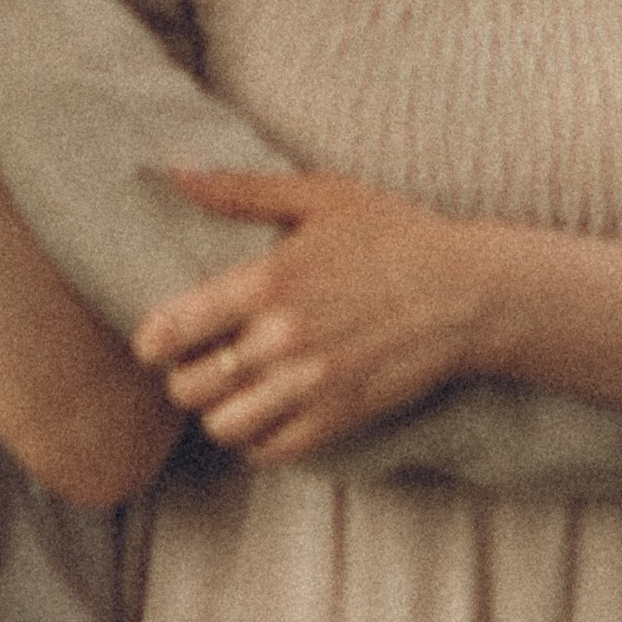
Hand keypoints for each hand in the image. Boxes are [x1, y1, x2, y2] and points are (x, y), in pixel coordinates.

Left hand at [136, 168, 494, 462]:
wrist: (469, 294)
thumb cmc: (396, 235)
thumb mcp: (321, 196)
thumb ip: (242, 190)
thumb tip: (176, 169)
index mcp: (268, 282)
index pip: (173, 330)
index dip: (152, 343)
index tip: (156, 342)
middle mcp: (281, 340)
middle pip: (189, 387)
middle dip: (184, 377)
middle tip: (199, 364)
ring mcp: (311, 385)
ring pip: (223, 426)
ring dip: (219, 411)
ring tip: (234, 392)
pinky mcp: (340, 418)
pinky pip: (270, 451)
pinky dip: (258, 440)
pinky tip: (267, 414)